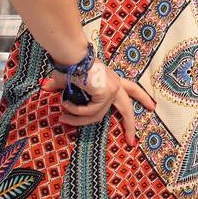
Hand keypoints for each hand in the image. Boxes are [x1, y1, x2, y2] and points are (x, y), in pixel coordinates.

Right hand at [42, 63, 156, 145]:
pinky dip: (75, 111)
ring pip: (97, 116)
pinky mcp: (106, 93)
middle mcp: (115, 84)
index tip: (152, 107)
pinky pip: (90, 111)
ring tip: (62, 111)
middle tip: (131, 142)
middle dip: (130, 126)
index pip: (132, 89)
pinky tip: (65, 104)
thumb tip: (45, 88)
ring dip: (77, 117)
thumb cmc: (69, 64)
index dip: (142, 98)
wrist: (70, 56)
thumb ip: (63, 88)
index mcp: (112, 80)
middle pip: (127, 109)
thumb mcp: (68, 80)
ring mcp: (112, 89)